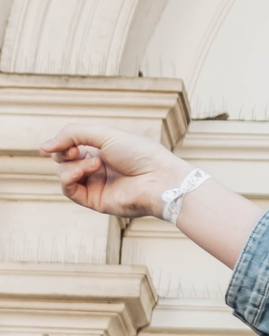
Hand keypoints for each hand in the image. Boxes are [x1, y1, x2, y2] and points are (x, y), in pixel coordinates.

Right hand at [43, 122, 190, 219]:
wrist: (158, 178)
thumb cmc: (138, 153)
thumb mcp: (104, 134)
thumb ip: (72, 134)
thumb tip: (43, 147)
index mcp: (101, 150)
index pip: (70, 145)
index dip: (62, 142)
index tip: (66, 141)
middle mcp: (97, 168)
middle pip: (63, 159)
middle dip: (65, 152)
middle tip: (77, 151)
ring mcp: (95, 185)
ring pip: (64, 174)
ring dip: (72, 165)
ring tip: (95, 164)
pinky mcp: (95, 201)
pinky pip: (69, 190)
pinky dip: (69, 178)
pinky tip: (83, 172)